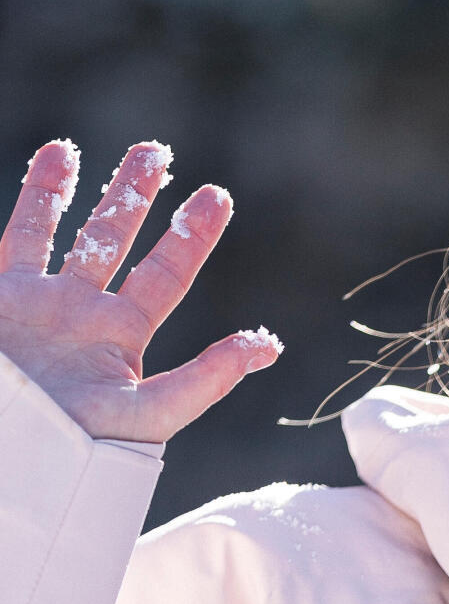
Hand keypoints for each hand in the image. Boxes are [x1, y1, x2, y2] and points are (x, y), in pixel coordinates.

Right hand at [0, 138, 279, 442]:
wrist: (13, 453)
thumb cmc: (79, 444)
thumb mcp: (150, 415)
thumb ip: (205, 380)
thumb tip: (268, 346)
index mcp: (121, 338)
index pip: (166, 274)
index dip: (190, 236)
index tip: (217, 196)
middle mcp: (82, 315)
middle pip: (114, 240)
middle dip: (136, 195)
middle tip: (158, 150)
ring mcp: (36, 302)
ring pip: (60, 232)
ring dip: (77, 190)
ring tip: (78, 150)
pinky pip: (16, 240)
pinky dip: (33, 202)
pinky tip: (51, 160)